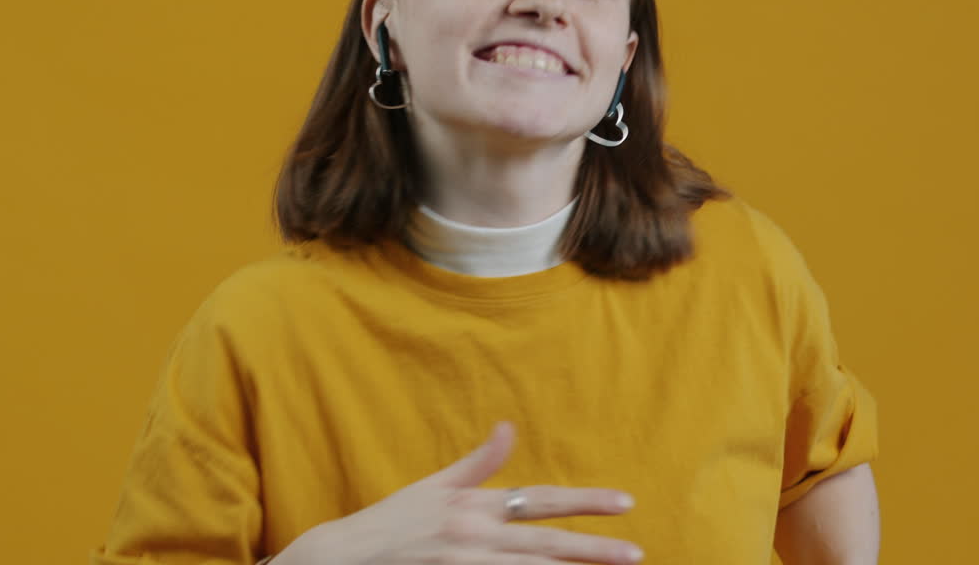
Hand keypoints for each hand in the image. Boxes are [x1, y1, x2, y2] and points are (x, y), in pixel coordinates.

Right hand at [273, 422, 642, 564]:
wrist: (342, 558)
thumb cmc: (391, 521)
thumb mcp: (435, 485)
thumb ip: (478, 463)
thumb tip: (508, 426)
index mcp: (477, 505)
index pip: (543, 501)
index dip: (587, 502)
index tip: (627, 503)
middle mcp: (476, 537)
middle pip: (547, 546)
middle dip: (595, 551)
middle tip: (636, 555)